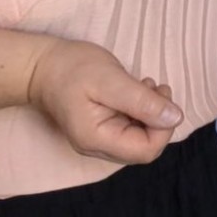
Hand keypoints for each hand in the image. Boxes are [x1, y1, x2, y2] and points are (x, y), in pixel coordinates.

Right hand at [28, 38, 182, 164]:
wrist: (40, 66)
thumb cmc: (72, 69)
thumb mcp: (110, 80)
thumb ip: (142, 101)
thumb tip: (175, 117)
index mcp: (97, 140)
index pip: (146, 150)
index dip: (163, 127)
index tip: (161, 95)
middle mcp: (98, 148)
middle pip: (145, 147)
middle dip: (159, 119)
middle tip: (156, 87)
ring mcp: (99, 141)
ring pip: (140, 138)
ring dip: (152, 113)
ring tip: (147, 85)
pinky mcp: (102, 130)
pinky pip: (131, 129)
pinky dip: (142, 112)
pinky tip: (138, 91)